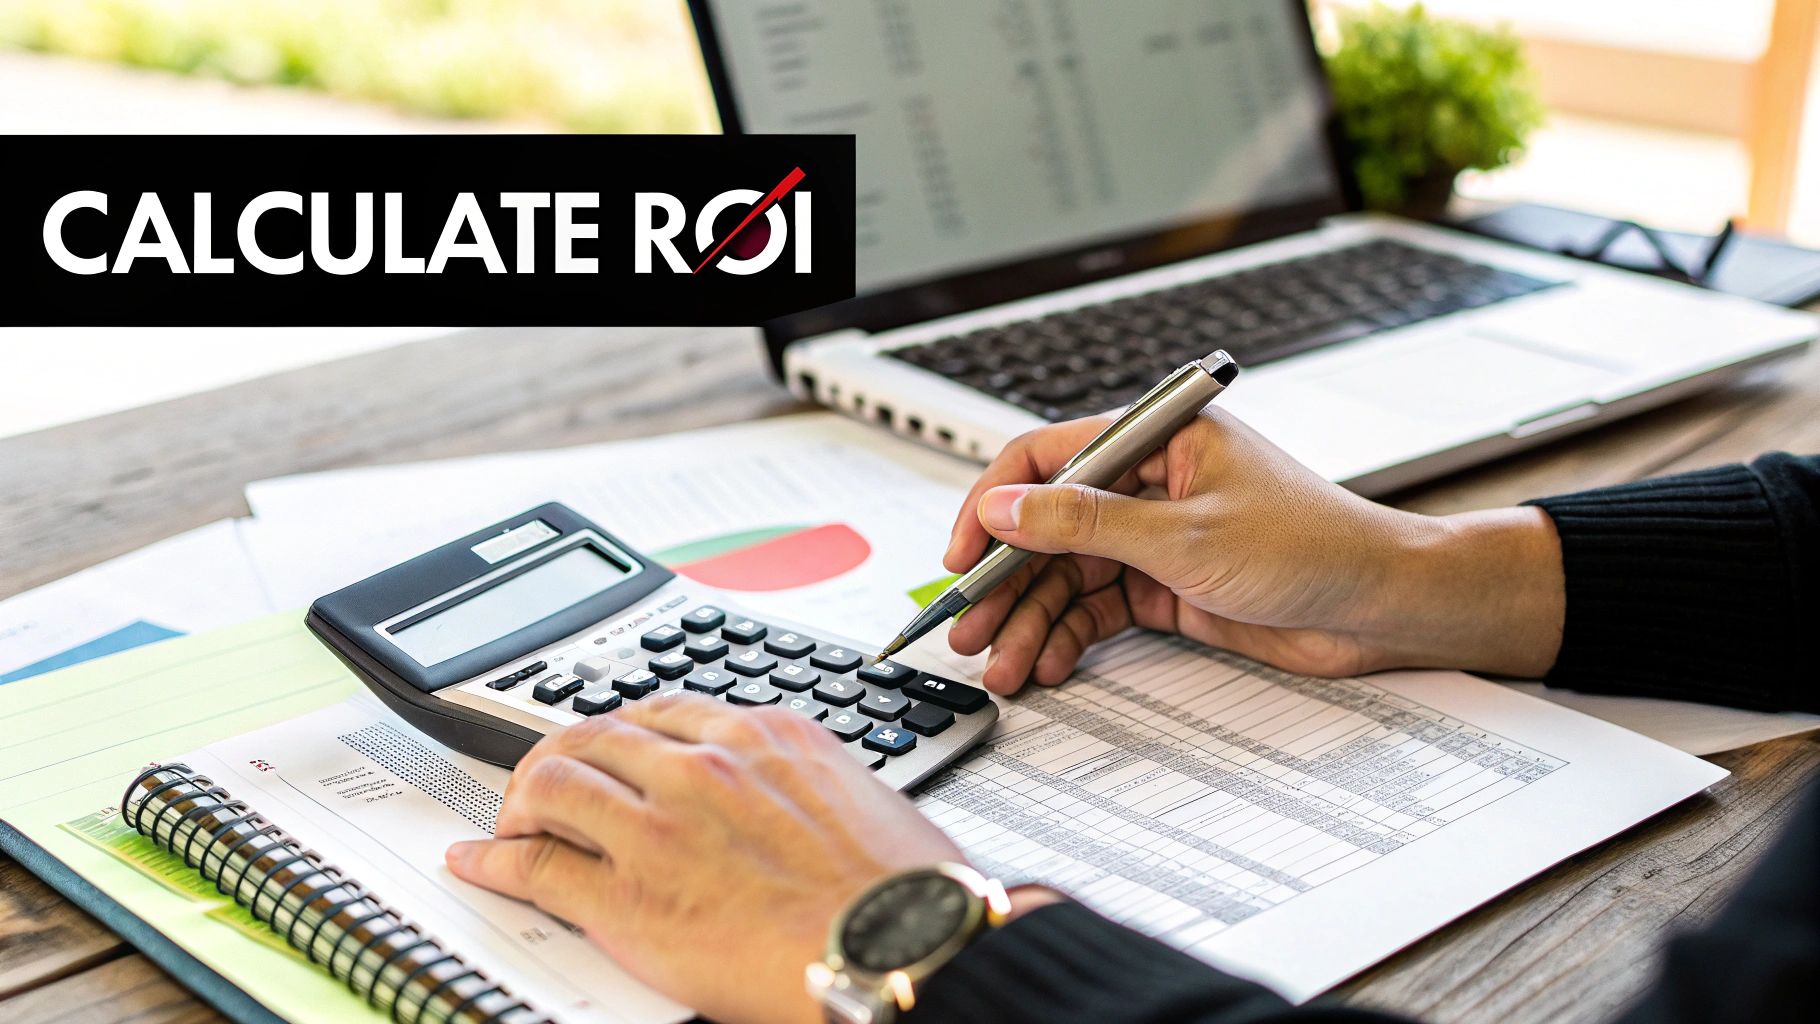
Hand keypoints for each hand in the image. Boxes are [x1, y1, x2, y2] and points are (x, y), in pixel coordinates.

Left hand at [445, 694, 965, 1023]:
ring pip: (552, 783)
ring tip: (512, 823)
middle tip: (545, 783)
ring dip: (520, 801)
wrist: (904, 950)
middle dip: (558, 755)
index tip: (609, 748)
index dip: (620, 733)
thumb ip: (798, 781)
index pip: (660, 710)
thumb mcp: (855, 795)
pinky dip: (495, 859)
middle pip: (595, 733)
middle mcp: (703, 766)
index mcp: (763, 733)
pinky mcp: (629, 898)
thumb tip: (784, 797)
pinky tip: (481, 862)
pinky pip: (538, 864)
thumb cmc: (901, 888)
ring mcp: (661, 827)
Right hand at [944, 409, 1564, 691]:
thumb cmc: (1315, 546)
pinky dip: (1071, 637)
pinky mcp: (1169, 584)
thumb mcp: (1185, 536)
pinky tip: (1051, 664)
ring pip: (1069, 577)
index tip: (963, 556)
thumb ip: (1085, 524)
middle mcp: (1150, 483)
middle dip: (1006, 582)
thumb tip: (1005, 508)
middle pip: (1049, 527)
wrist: (1383, 607)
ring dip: (1032, 620)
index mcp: (1157, 439)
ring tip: (1005, 666)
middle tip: (968, 628)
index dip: (994, 506)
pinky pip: (1099, 608)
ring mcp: (1157, 536)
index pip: (1047, 459)